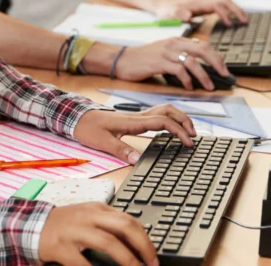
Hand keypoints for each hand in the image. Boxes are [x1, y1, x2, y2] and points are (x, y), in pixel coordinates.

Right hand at [38, 201, 158, 265]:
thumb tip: (136, 241)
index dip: (145, 239)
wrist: (34, 225)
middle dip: (143, 247)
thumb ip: (108, 224)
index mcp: (97, 209)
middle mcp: (89, 216)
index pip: (129, 220)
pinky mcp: (62, 247)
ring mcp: (75, 231)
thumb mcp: (88, 217)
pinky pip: (84, 264)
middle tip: (151, 264)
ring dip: (127, 260)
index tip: (153, 257)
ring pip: (109, 242)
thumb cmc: (66, 223)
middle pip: (124, 226)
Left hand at [73, 104, 195, 164]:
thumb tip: (137, 160)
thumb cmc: (88, 128)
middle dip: (183, 119)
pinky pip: (155, 115)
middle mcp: (136, 116)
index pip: (162, 121)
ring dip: (178, 117)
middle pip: (167, 110)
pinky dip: (169, 119)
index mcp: (132, 121)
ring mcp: (135, 116)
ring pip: (162, 110)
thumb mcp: (102, 141)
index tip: (188, 142)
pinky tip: (171, 129)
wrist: (76, 117)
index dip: (178, 130)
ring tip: (188, 131)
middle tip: (194, 135)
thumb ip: (120, 149)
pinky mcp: (133, 119)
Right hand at [114, 37, 229, 89]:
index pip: (203, 45)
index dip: (216, 57)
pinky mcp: (159, 62)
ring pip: (192, 61)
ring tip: (209, 86)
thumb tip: (198, 67)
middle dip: (217, 63)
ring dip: (204, 76)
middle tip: (224, 75)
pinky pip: (178, 70)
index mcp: (176, 41)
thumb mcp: (163, 53)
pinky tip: (189, 86)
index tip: (224, 69)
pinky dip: (187, 79)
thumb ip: (179, 56)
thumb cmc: (143, 59)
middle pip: (202, 50)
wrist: (122, 59)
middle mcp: (173, 44)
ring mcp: (166, 52)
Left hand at [165, 0, 246, 26]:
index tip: (229, 25)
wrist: (163, 5)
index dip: (225, 14)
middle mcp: (204, 2)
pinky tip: (233, 21)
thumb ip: (178, 14)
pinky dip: (230, 12)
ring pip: (225, 3)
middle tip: (245, 22)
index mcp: (198, 4)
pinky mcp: (205, 8)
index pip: (217, 5)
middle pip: (225, 1)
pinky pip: (221, 8)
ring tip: (244, 21)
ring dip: (235, 10)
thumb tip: (187, 16)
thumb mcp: (170, 13)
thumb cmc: (167, 11)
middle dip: (236, 10)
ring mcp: (205, 5)